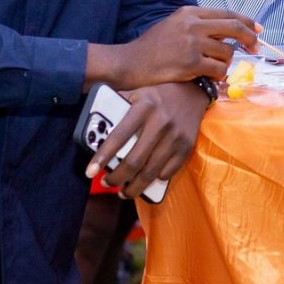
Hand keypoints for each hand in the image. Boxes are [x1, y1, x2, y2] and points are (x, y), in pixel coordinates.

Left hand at [86, 82, 209, 199]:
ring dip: (133, 188)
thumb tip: (96, 124)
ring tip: (123, 191)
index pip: (118, 136)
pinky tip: (146, 180)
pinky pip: (167, 173)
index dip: (102, 157)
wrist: (193, 92)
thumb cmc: (159, 95)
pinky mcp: (186, 147)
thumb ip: (118, 104)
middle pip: (134, 161)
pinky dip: (154, 180)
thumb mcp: (137, 92)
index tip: (90, 171)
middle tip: (107, 182)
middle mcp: (160, 122)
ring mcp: (175, 137)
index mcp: (144, 107)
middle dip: (116, 178)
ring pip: (150, 172)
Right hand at [91, 6, 258, 89]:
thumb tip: (227, 34)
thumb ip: (199, 26)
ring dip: (226, 63)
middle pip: (234, 28)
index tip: (257, 30)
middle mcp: (192, 24)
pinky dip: (218, 75)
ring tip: (213, 68)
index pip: (227, 14)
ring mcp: (192, 43)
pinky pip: (218, 69)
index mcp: (189, 13)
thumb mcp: (174, 26)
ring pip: (227, 52)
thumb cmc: (152, 47)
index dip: (246, 22)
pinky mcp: (191, 63)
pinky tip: (208, 77)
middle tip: (255, 48)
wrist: (130, 63)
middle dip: (249, 39)